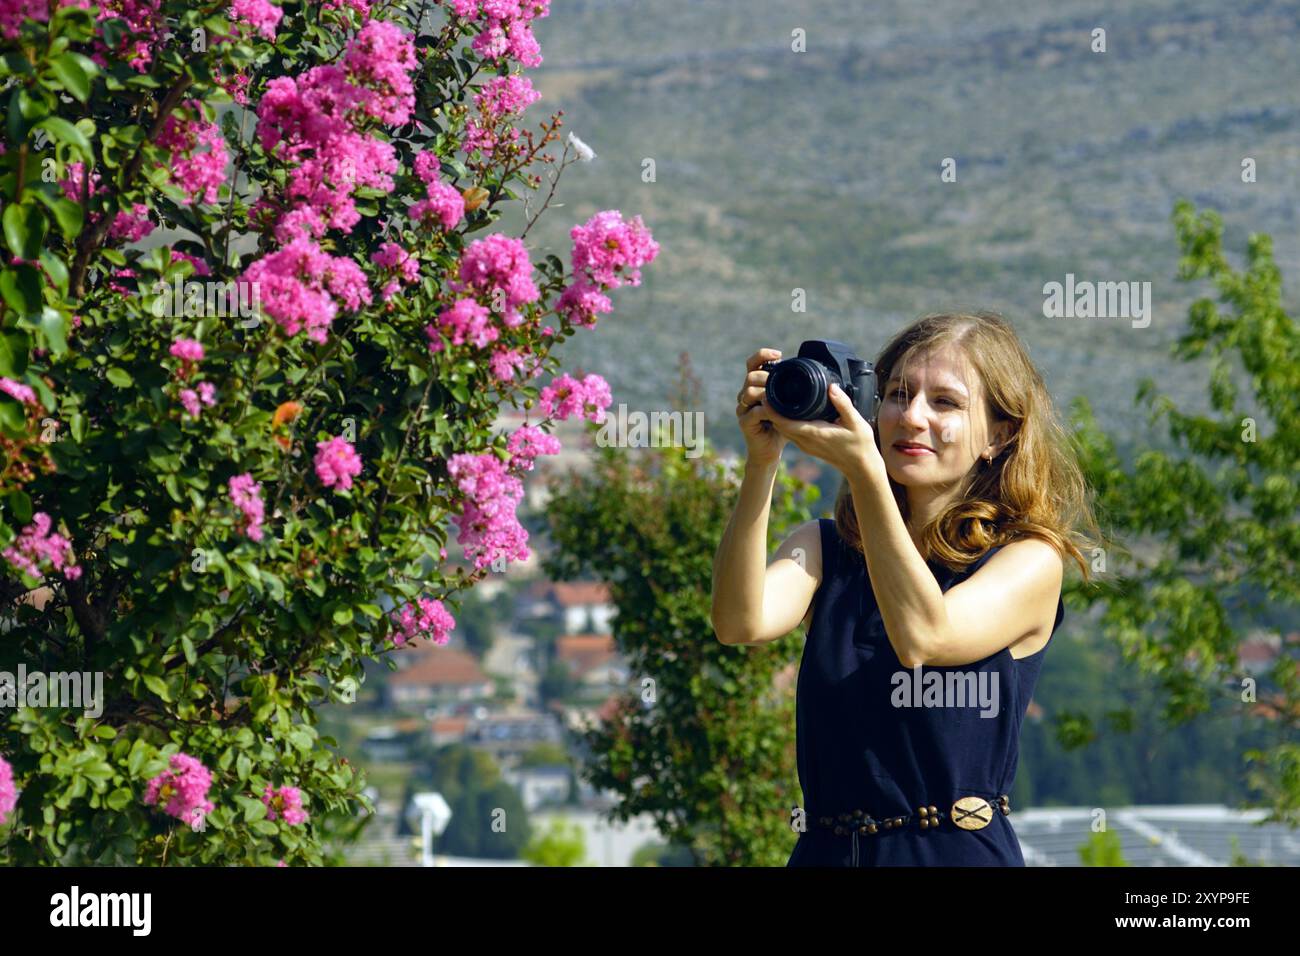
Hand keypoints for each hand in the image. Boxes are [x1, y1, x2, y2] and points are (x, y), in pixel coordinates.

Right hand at [736, 347, 786, 464]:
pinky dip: (766, 412)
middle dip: (766, 377)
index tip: (779, 354)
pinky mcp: (745, 423)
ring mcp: (743, 409)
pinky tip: (776, 414)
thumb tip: (814, 372)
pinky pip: (754, 412)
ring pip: (748, 392)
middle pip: (750, 376)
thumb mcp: (790, 404)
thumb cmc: (782, 425)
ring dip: (765, 393)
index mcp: (756, 386)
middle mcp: (746, 395)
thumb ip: (793, 389)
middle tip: (782, 383)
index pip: (753, 363)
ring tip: (779, 398)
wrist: (771, 450)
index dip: (762, 355)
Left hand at [765, 382, 884, 481]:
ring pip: (783, 430)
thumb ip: (843, 404)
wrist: (860, 467)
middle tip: (768, 391)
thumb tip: (831, 387)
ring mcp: (805, 446)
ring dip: (776, 416)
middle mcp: (806, 441)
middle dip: (770, 410)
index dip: (772, 410)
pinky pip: (790, 433)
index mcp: (814, 433)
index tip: (767, 394)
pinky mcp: (807, 447)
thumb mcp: (856, 422)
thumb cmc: (860, 444)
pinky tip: (787, 410)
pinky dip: (784, 422)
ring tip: (775, 397)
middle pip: (779, 425)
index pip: (784, 423)